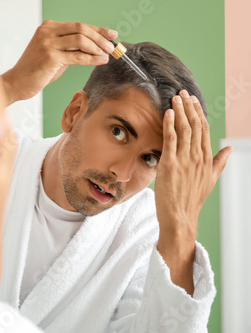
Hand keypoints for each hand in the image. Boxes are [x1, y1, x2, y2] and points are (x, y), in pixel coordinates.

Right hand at [1, 20, 117, 103]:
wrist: (17, 83)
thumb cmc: (36, 71)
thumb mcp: (55, 55)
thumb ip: (71, 49)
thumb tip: (95, 47)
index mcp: (48, 27)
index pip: (78, 25)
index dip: (97, 30)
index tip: (111, 35)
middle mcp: (47, 32)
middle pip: (81, 29)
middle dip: (100, 37)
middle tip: (111, 46)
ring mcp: (48, 43)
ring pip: (81, 40)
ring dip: (97, 47)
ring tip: (106, 55)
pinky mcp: (50, 57)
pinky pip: (77, 56)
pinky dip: (91, 58)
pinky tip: (100, 61)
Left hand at [155, 90, 232, 294]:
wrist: (180, 216)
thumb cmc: (192, 199)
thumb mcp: (210, 179)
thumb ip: (219, 162)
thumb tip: (229, 149)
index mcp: (206, 159)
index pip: (204, 130)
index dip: (198, 113)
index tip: (193, 100)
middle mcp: (197, 157)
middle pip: (195, 126)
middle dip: (189, 107)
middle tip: (182, 93)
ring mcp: (185, 161)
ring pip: (184, 130)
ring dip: (179, 111)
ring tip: (175, 98)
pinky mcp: (171, 165)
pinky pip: (171, 140)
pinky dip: (169, 125)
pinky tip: (167, 114)